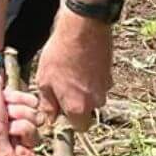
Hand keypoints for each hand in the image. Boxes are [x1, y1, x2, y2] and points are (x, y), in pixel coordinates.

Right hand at [0, 75, 39, 155]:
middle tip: (7, 119)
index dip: (25, 152)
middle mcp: (12, 133)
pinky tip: (8, 95)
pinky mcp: (24, 101)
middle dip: (21, 125)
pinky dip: (21, 98)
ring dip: (19, 109)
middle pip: (34, 138)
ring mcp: (20, 116)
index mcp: (3, 145)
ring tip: (5, 105)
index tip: (18, 145)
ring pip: (35, 119)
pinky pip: (34, 103)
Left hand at [34, 10, 111, 132]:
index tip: (60, 109)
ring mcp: (106, 86)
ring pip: (94, 95)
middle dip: (77, 102)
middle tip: (62, 86)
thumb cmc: (60, 53)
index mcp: (78, 107)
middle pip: (87, 110)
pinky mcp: (110, 72)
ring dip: (84, 88)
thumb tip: (49, 119)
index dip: (69, 120)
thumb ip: (48, 104)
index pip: (79, 128)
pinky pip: (99, 81)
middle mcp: (96, 101)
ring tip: (70, 71)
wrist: (83, 27)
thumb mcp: (45, 80)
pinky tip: (79, 63)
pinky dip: (91, 76)